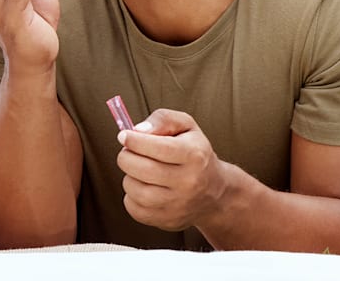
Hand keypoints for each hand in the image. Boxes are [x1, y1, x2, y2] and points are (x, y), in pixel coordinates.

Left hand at [115, 110, 227, 231]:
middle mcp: (188, 182)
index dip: (133, 140)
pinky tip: (142, 187)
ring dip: (129, 177)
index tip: (124, 136)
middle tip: (129, 152)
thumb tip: (138, 130)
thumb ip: (163, 119)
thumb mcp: (186, 127)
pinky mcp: (168, 221)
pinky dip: (131, 197)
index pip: (157, 147)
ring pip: (135, 190)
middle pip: (142, 169)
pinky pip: (134, 209)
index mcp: (194, 155)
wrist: (215, 192)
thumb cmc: (195, 154)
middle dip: (126, 156)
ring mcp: (178, 205)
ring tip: (138, 171)